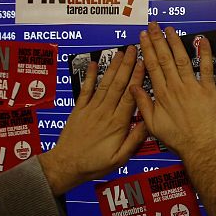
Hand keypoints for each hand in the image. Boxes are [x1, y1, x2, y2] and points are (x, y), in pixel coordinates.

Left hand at [40, 46, 147, 195]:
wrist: (66, 166)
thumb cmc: (95, 164)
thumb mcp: (120, 158)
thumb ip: (134, 139)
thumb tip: (148, 122)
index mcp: (118, 124)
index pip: (130, 96)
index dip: (138, 78)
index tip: (144, 64)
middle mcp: (105, 112)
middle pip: (118, 85)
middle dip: (127, 66)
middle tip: (133, 50)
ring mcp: (91, 109)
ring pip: (105, 84)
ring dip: (113, 67)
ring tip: (120, 52)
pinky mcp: (79, 110)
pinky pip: (86, 90)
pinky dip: (90, 76)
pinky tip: (94, 64)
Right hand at [130, 22, 215, 158]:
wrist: (199, 146)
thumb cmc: (178, 138)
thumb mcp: (153, 124)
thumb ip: (143, 104)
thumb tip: (133, 88)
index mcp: (162, 94)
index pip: (152, 66)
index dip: (147, 50)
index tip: (143, 38)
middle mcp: (175, 87)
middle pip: (164, 58)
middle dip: (158, 40)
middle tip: (153, 27)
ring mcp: (192, 87)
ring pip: (181, 59)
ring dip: (175, 43)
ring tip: (169, 30)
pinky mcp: (207, 89)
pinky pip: (206, 68)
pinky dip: (205, 53)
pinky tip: (202, 41)